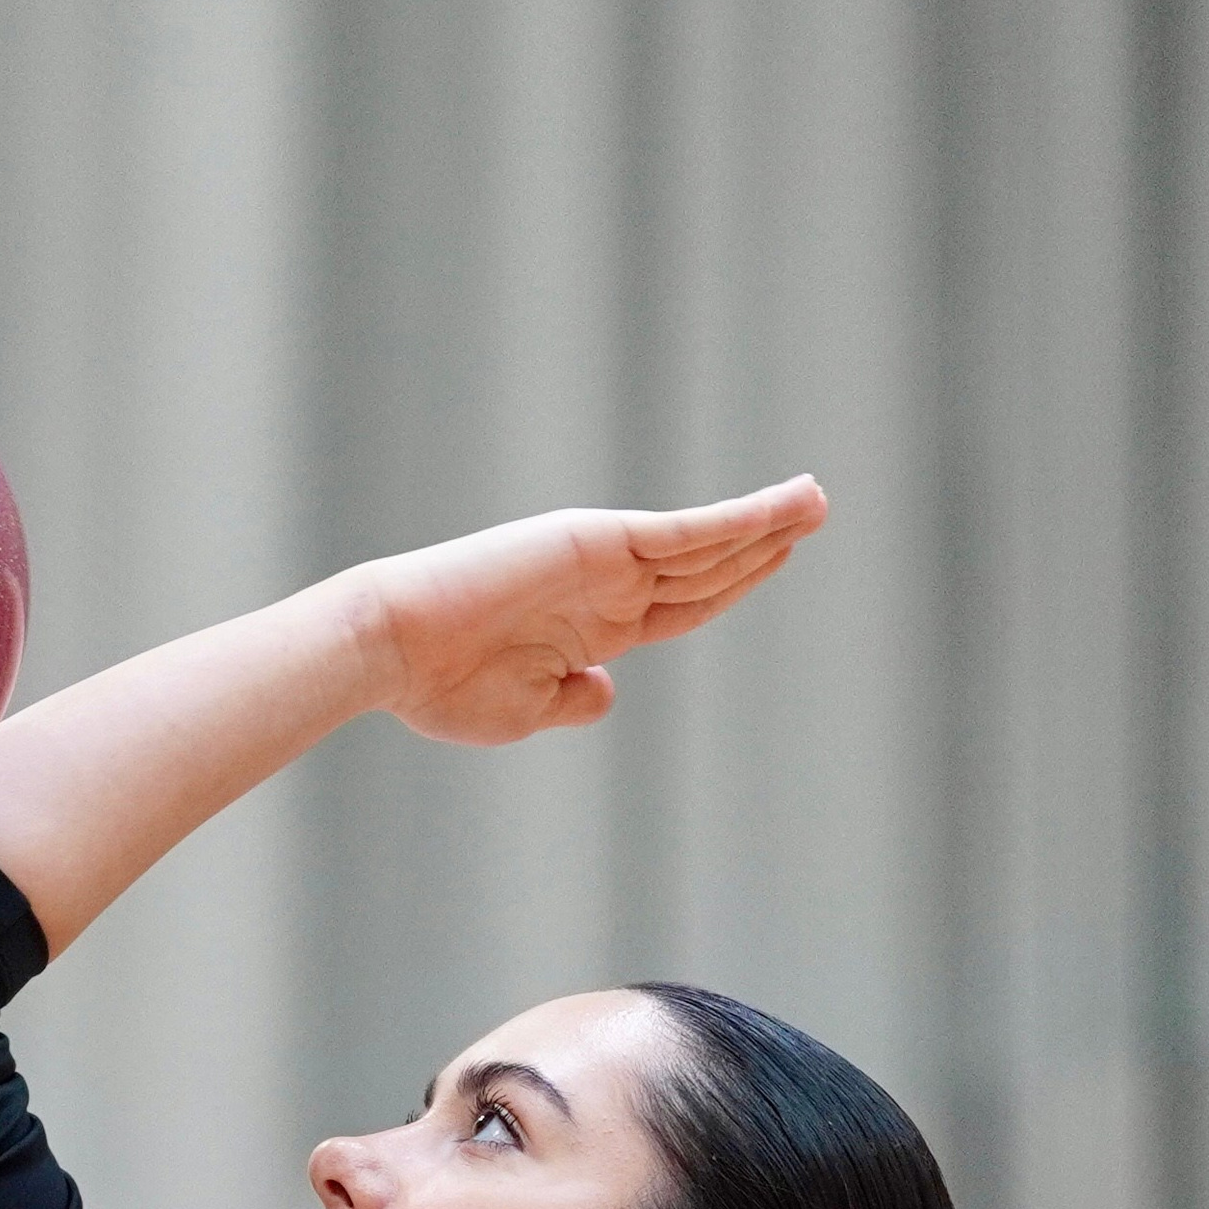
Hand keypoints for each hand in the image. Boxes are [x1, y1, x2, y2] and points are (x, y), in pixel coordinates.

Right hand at [350, 477, 826, 746]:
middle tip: (812, 512)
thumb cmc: (445, 687)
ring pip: (705, 543)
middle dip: (761, 542)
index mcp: (592, 628)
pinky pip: (686, 532)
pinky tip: (781, 510)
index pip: (681, 605)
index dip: (732, 585)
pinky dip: (737, 519)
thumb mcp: (526, 709)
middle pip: (705, 567)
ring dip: (765, 520)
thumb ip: (574, 699)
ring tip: (815, 500)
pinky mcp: (598, 541)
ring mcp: (603, 560)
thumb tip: (609, 690)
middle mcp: (605, 587)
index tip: (774, 561)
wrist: (394, 648)